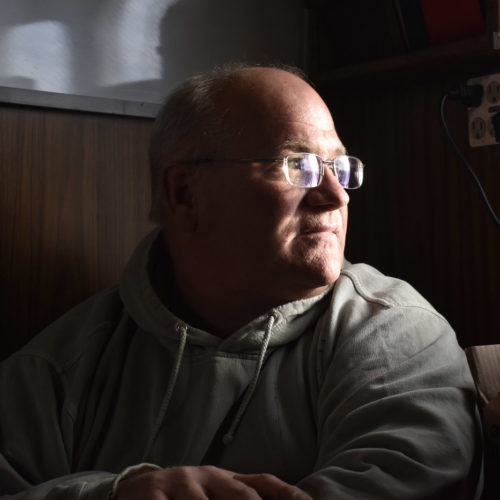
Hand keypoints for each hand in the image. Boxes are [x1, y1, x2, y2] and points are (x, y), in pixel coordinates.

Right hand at [114, 465, 311, 499]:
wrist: (137, 489)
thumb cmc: (186, 497)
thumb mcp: (214, 495)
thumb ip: (241, 496)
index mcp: (226, 478)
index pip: (262, 482)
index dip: (287, 494)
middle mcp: (207, 477)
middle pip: (242, 495)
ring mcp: (181, 483)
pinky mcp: (153, 494)